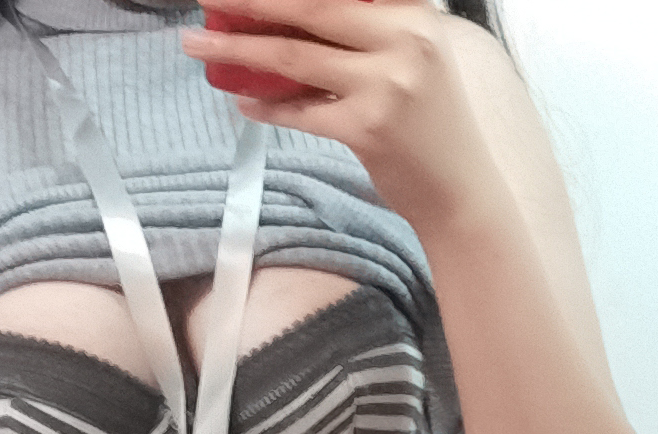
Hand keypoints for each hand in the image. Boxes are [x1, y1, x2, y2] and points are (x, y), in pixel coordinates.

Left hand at [181, 1, 504, 240]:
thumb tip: (295, 22)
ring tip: (197, 43)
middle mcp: (403, 39)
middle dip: (251, 0)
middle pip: (311, 5)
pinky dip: (267, 106)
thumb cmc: (430, 124)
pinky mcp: (367, 129)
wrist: (460, 190)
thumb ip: (369, 33)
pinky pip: (301, 112)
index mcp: (414, 13)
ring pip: (294, 56)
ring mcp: (386, 84)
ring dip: (237, 50)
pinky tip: (241, 100)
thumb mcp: (413, 58)